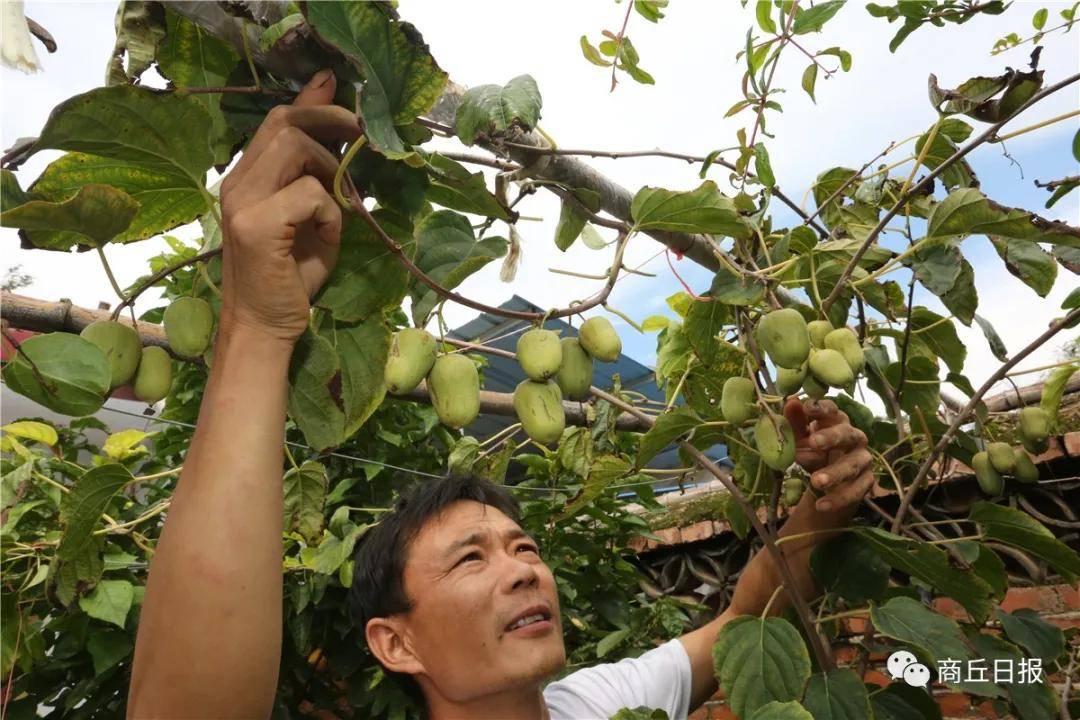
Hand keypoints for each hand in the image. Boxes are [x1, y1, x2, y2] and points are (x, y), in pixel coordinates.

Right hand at [218, 69, 362, 342]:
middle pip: (284, 121)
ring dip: (330, 169)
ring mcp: (242, 202)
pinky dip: (331, 211)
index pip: (277, 120)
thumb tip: (346, 140)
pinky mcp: (255, 225)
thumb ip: (321, 179)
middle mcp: (236, 183)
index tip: (343, 94)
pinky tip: (329, 234)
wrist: (265, 326)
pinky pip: (310, 193)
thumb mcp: (314, 219)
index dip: (312, 102)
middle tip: (361, 134)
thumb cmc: (291, 278)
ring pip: (295, 145)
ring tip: (340, 203)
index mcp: (247, 179)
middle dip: (330, 119)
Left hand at [783, 397, 874, 512]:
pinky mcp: (866, 482)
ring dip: (835, 473)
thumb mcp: (799, 439)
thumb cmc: (812, 452)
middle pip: (847, 434)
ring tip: (815, 481)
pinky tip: (821, 505)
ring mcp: (862, 459)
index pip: (833, 410)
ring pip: (853, 464)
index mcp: (836, 422)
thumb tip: (791, 402)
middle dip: (831, 437)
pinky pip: (855, 491)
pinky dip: (838, 499)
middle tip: (813, 442)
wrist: (826, 485)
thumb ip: (795, 423)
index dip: (822, 408)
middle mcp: (854, 437)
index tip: (807, 408)